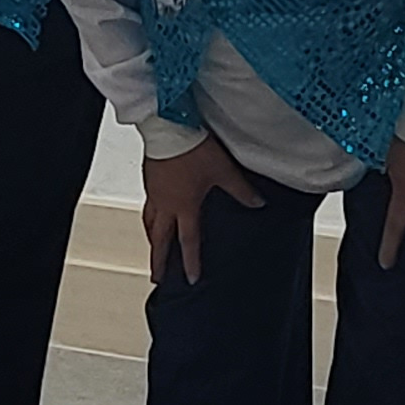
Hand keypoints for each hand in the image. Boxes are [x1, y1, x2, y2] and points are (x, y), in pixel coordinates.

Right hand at [140, 136, 265, 285]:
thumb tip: (257, 203)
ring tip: (153, 247)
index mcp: (184, 206)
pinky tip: (154, 214)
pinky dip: (149, 217)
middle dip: (159, 260)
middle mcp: (166, 203)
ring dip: (152, 239)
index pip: (188, 241)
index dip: (190, 262)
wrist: (168, 126)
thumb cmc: (191, 148)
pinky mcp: (148, 178)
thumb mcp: (223, 171)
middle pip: (160, 239)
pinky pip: (147, 205)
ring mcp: (154, 192)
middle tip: (157, 276)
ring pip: (150, 223)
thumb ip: (241, 190)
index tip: (189, 279)